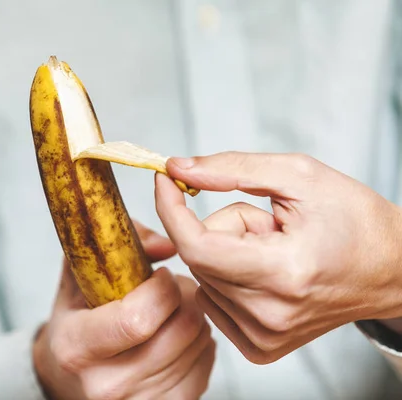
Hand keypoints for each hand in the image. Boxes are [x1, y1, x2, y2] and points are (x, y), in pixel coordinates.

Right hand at [33, 221, 215, 398]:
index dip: (161, 288)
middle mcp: (105, 384)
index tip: (160, 275)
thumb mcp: (79, 273)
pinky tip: (176, 334)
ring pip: (201, 342)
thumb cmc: (77, 318)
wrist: (70, 374)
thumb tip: (166, 246)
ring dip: (194, 315)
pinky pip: (208, 362)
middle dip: (184, 296)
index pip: (137, 320)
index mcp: (75, 347)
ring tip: (170, 310)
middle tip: (169, 288)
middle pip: (181, 329)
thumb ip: (115, 246)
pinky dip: (200, 341)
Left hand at [155, 152, 401, 363]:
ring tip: (273, 248)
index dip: (171, 209)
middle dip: (221, 226)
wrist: (390, 269)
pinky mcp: (260, 347)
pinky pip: (212, 299)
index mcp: (283, 272)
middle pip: (200, 257)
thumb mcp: (299, 176)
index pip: (196, 245)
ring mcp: (264, 337)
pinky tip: (266, 272)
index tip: (167, 180)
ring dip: (226, 252)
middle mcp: (270, 314)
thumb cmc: (355, 220)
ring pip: (204, 277)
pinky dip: (227, 277)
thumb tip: (178, 168)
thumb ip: (231, 168)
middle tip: (266, 223)